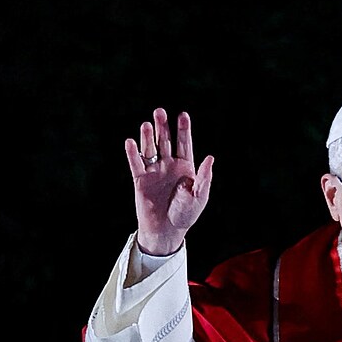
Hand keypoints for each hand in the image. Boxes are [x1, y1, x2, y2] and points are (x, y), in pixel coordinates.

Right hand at [126, 107, 213, 255]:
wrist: (167, 231)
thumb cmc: (186, 214)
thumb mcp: (200, 196)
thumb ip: (204, 177)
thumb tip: (210, 157)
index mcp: (185, 167)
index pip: (184, 143)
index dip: (184, 129)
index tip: (183, 115)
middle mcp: (168, 165)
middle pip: (165, 141)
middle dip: (163, 126)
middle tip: (160, 111)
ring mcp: (154, 171)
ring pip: (150, 149)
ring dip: (148, 136)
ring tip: (147, 124)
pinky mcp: (140, 180)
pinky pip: (136, 163)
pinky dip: (132, 153)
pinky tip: (131, 142)